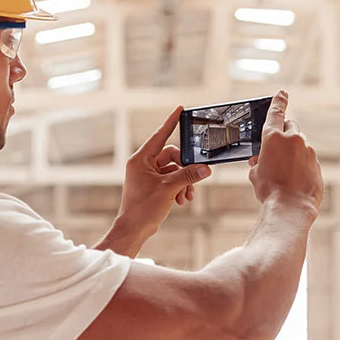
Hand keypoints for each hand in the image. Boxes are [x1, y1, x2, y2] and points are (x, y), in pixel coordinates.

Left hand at [103, 105, 210, 254]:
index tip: (180, 109)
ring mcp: (148, 175)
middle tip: (193, 180)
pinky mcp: (153, 185)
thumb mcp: (168, 189)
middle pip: (172, 156)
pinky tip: (182, 199)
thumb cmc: (142, 209)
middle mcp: (143, 164)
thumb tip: (205, 168)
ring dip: (183, 181)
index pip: (159, 136)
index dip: (170, 122)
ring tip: (186, 196)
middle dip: (185, 169)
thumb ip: (188, 176)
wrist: (134, 229)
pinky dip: (179, 187)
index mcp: (140, 159)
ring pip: (174, 170)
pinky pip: (171, 179)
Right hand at [248, 90, 322, 212]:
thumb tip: (260, 161)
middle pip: (290, 127)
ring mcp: (308, 150)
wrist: (292, 207)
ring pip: (300, 144)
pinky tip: (294, 179)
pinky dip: (301, 164)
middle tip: (275, 148)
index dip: (278, 101)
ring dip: (292, 151)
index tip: (282, 93)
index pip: (276, 112)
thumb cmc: (270, 191)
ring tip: (283, 171)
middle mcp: (293, 139)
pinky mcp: (317, 163)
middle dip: (283, 133)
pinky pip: (307, 159)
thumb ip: (257, 161)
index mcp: (273, 137)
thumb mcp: (255, 174)